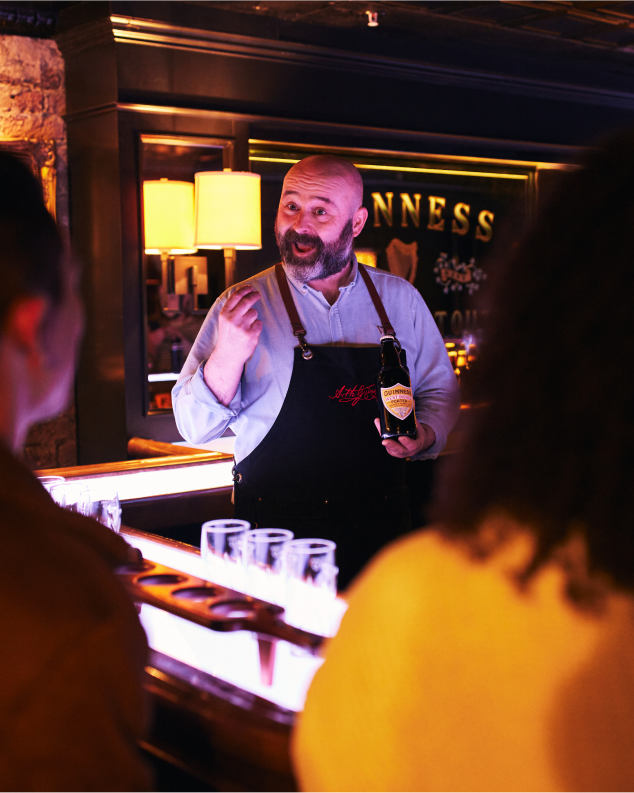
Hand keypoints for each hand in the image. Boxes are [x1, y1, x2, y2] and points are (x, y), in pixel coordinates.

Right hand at [203, 286, 261, 405]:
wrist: (228, 354)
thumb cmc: (228, 335)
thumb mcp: (224, 320)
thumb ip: (232, 308)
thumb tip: (242, 292)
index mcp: (224, 314)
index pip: (236, 296)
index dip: (244, 290)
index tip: (250, 287)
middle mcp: (232, 319)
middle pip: (247, 301)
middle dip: (254, 295)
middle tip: (257, 294)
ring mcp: (242, 327)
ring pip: (254, 313)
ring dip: (253, 316)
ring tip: (246, 325)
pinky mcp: (251, 334)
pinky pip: (259, 324)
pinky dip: (256, 327)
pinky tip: (249, 333)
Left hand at [374, 418, 435, 458]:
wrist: (418, 443)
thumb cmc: (417, 434)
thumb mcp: (418, 426)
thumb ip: (413, 415)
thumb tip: (412, 400)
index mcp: (416, 445)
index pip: (411, 445)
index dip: (406, 442)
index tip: (401, 437)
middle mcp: (407, 451)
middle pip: (398, 450)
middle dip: (391, 445)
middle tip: (384, 441)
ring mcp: (399, 453)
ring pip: (390, 448)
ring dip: (384, 438)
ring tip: (378, 425)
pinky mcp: (393, 451)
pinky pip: (387, 446)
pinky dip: (383, 436)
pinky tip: (379, 426)